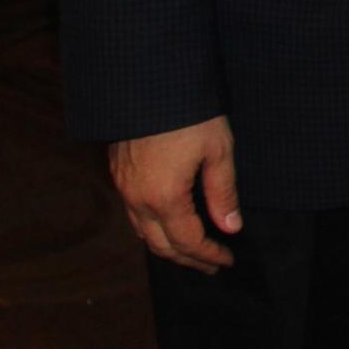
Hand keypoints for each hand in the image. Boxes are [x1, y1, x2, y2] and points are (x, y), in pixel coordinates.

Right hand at [109, 116, 240, 273]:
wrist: (150, 82)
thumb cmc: (190, 114)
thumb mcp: (218, 151)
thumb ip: (223, 193)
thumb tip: (231, 227)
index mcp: (164, 197)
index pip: (188, 241)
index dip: (208, 255)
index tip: (226, 261)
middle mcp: (137, 198)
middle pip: (160, 245)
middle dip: (187, 259)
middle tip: (210, 265)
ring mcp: (123, 186)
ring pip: (142, 231)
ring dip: (167, 245)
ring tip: (191, 250)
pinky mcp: (118, 172)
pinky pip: (132, 213)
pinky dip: (151, 227)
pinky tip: (166, 222)